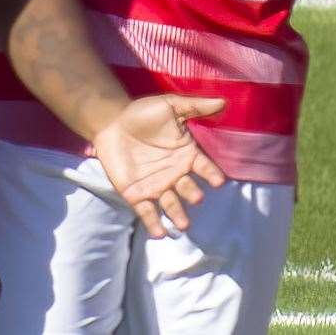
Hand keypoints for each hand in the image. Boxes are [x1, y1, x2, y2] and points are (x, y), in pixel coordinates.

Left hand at [91, 94, 225, 237]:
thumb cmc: (143, 114)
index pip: (204, 167)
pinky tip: (159, 233)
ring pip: (171, 205)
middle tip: (196, 198)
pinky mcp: (137, 195)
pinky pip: (148, 212)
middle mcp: (175, 174)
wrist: (111, 122)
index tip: (218, 181)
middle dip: (193, 195)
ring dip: (178, 215)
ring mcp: (157, 186)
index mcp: (187, 155)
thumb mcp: (169, 106)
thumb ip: (195, 106)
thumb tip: (223, 102)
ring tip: (183, 225)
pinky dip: (154, 223)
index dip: (211, 174)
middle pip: (188, 189)